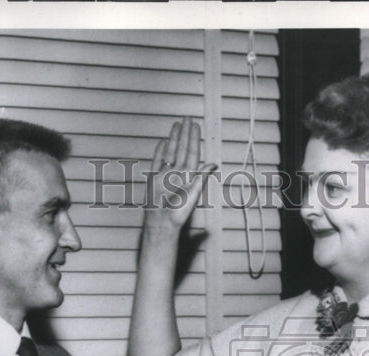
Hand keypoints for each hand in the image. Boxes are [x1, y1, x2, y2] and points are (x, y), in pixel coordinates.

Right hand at [144, 117, 217, 232]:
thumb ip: (201, 178)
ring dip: (174, 138)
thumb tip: (213, 164)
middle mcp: (178, 173)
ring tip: (176, 125)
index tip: (195, 125)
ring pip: (170, 151)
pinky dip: (160, 150)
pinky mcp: (155, 178)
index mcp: (189, 176)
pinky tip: (163, 140)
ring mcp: (166, 175)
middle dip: (185, 134)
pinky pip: (158, 161)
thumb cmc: (178, 213)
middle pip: (182, 149)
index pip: (192, 153)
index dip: (194, 139)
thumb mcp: (192, 194)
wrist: (162, 223)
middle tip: (187, 118)